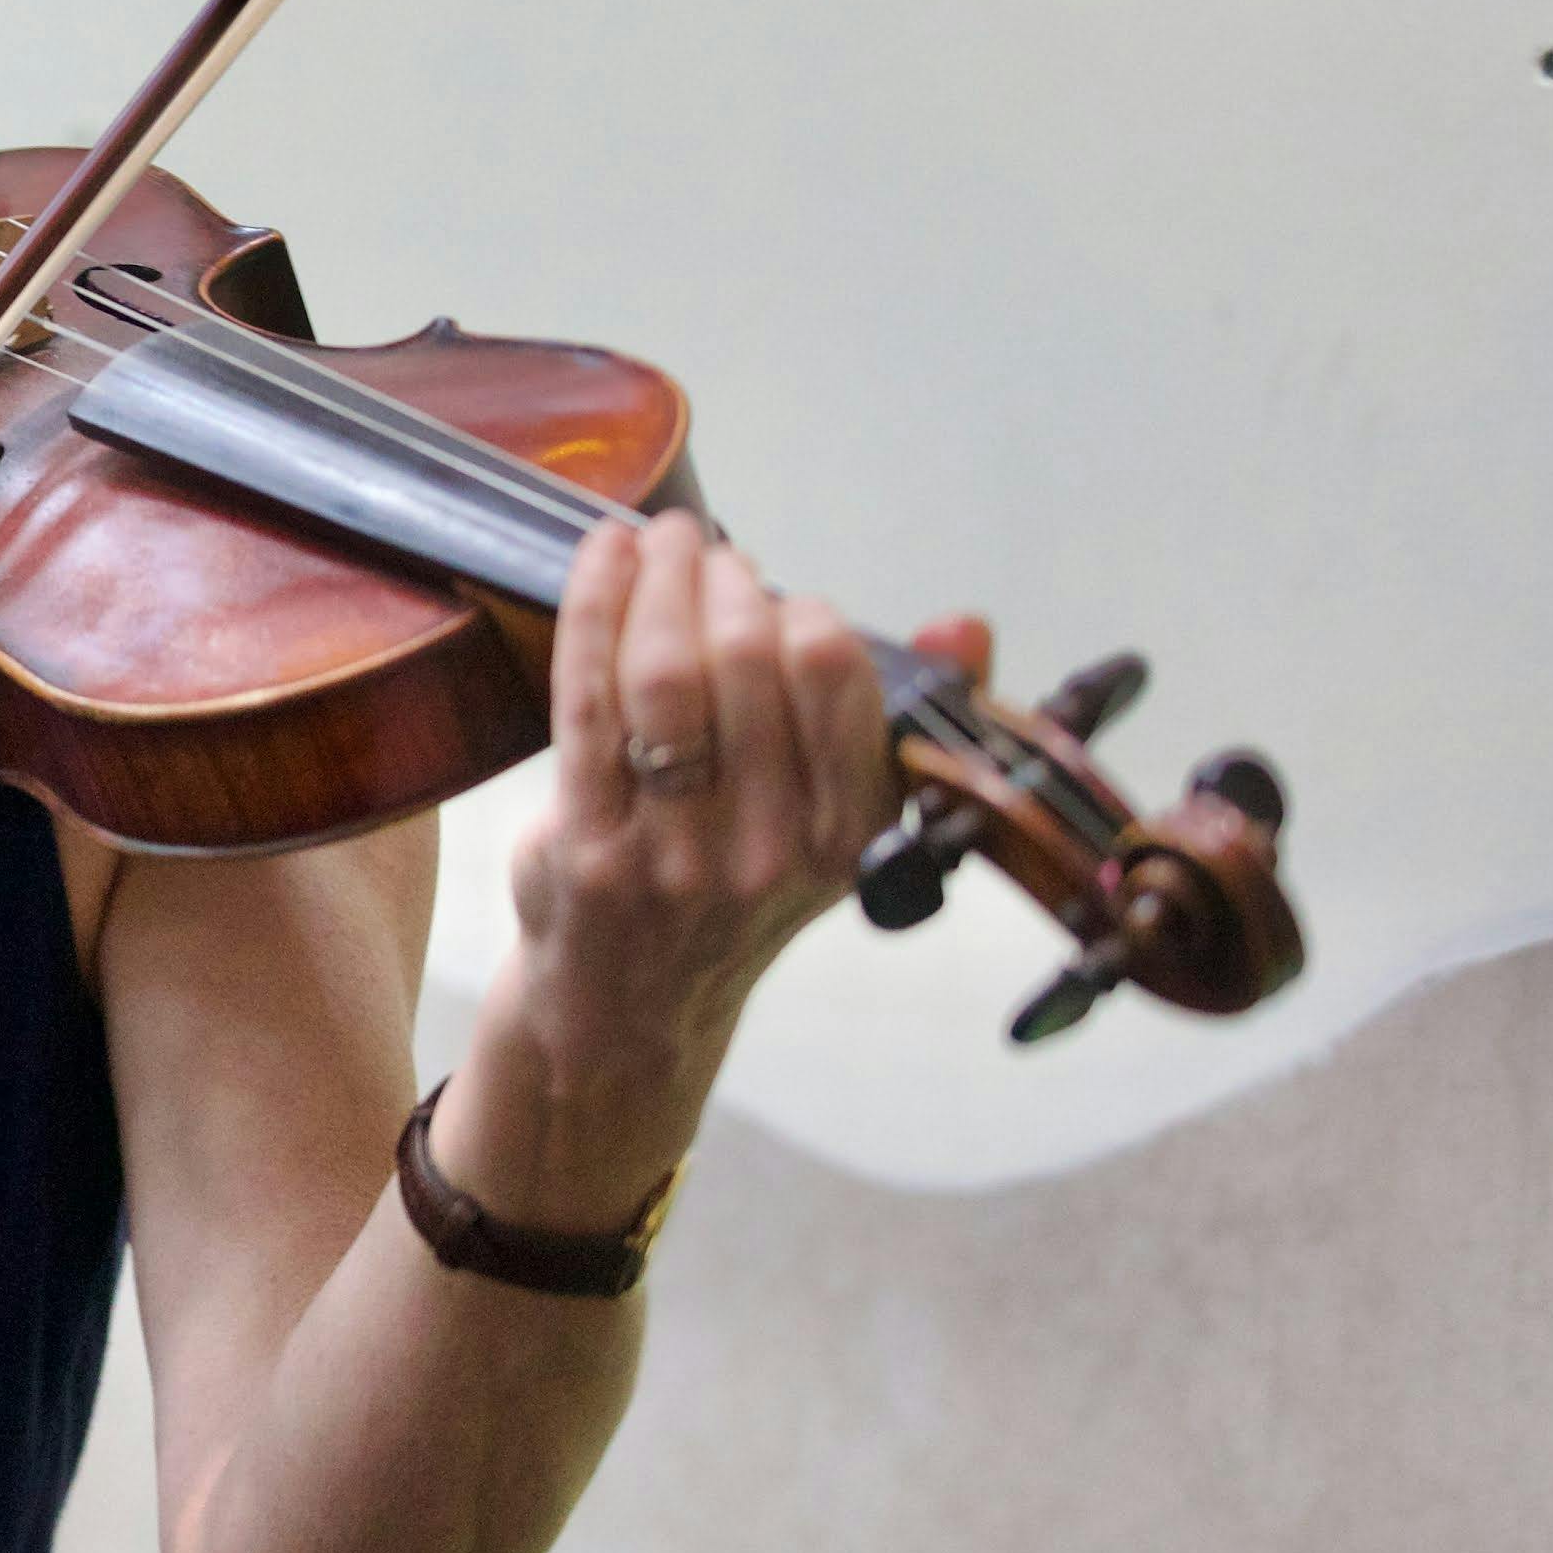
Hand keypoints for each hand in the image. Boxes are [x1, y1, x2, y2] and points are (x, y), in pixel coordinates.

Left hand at [454, 512, 902, 1225]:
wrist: (629, 1008)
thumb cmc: (733, 889)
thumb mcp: (838, 824)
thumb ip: (896, 720)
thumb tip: (967, 625)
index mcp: (850, 837)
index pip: (842, 686)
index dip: (805, 615)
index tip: (780, 593)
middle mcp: (769, 850)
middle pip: (747, 664)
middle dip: (723, 580)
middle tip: (700, 550)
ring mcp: (673, 853)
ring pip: (666, 679)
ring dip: (659, 583)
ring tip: (658, 544)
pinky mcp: (586, 844)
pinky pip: (586, 699)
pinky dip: (592, 609)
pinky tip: (601, 556)